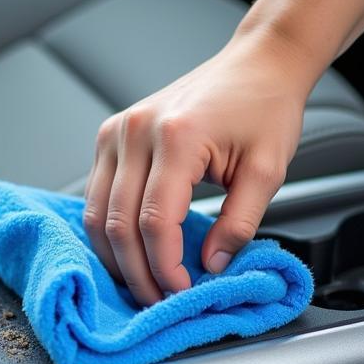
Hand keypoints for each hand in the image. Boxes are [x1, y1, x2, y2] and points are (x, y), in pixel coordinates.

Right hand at [83, 26, 317, 305]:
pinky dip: (109, 229)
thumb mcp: (267, 171)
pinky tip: (130, 250)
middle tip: (159, 300)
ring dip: (116, 256)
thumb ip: (239, 224)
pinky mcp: (110, 135)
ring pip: (97, 213)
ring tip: (143, 282)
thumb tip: (211, 266)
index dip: (165, 266)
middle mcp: (136, 131)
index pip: (154, 221)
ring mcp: (117, 131)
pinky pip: (97, 195)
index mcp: (176, 136)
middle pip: (117, 223)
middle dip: (137, 271)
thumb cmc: (264, 107)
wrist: (257, 63)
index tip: (183, 291)